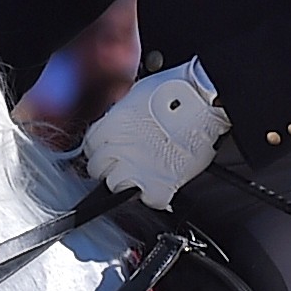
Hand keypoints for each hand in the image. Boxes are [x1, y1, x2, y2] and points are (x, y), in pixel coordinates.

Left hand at [77, 64, 227, 207]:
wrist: (202, 101)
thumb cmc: (174, 91)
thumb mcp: (135, 95)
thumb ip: (120, 115)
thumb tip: (119, 124)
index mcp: (109, 127)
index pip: (89, 148)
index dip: (102, 149)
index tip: (111, 151)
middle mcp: (117, 150)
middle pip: (98, 170)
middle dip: (111, 167)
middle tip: (128, 163)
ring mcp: (136, 169)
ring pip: (115, 187)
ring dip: (127, 183)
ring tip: (143, 175)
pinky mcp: (159, 184)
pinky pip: (148, 200)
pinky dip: (155, 196)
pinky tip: (161, 184)